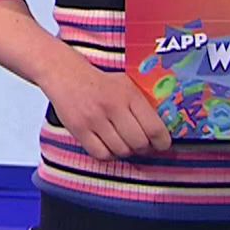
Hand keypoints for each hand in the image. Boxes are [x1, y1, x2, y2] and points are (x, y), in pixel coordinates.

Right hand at [43, 59, 173, 160]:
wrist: (66, 74)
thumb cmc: (101, 83)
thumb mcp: (126, 85)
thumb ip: (144, 104)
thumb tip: (163, 131)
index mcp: (129, 94)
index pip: (154, 128)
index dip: (162, 142)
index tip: (162, 145)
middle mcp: (112, 106)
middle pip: (139, 143)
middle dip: (144, 148)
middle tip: (143, 146)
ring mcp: (94, 119)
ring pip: (121, 150)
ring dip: (126, 151)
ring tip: (124, 144)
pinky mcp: (78, 129)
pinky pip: (101, 154)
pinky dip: (109, 154)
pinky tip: (109, 146)